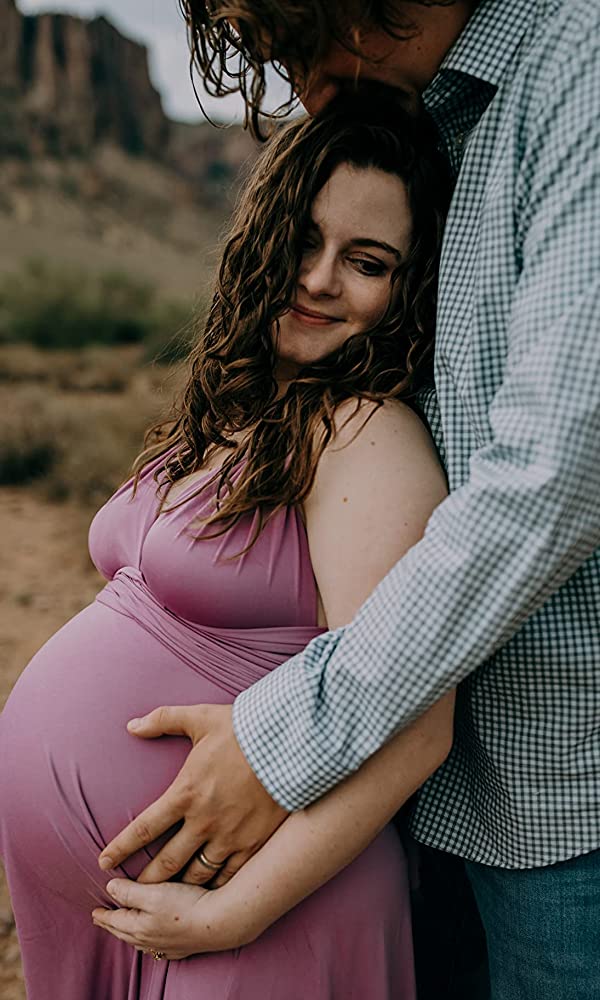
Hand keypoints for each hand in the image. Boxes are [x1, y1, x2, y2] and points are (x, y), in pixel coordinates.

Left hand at [92, 878, 241, 958]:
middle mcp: (151, 940)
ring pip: (141, 942)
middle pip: (126, 933)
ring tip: (126, 929)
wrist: (219, 922)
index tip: (94, 912)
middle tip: (104, 920)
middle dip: (114, 926)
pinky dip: (150, 942)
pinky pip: (159, 947)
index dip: (104, 915)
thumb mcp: (153, 893)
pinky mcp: (184, 946)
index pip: (115, 921)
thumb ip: (129, 891)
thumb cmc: (186, 905)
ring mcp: (168, 946)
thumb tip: (109, 887)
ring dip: (130, 934)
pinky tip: (156, 940)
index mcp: (139, 927)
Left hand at [98, 704, 288, 884]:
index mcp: (185, 793)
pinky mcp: (253, 843)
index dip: (120, 848)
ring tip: (166, 896)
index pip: (143, 829)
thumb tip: (131, 725)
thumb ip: (162, 720)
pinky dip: (214, 887)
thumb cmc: (243, 729)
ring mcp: (229, 836)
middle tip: (132, 891)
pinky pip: (228, 875)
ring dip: (178, 887)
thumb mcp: (199, 717)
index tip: (104, 862)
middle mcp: (203, 821)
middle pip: (166, 863)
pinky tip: (206, 893)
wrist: (289, 742)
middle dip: (145, 881)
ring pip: (196, 874)